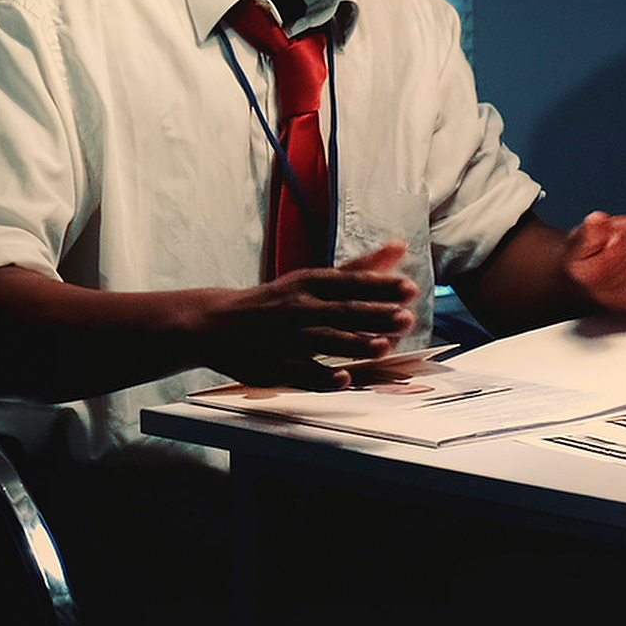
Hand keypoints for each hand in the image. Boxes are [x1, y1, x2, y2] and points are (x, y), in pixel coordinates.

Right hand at [189, 241, 416, 388]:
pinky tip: (344, 378)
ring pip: (325, 342)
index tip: (409, 288)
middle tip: (406, 317)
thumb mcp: (314, 279)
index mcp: (310, 284)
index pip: (351, 283)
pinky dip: (322, 376)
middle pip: (342, 312)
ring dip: (355, 345)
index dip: (381, 286)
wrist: (216, 322)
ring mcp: (287, 339)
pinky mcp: (275, 367)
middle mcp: (300, 308)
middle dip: (375, 315)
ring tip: (384, 346)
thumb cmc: (278, 299)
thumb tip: (401, 247)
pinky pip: (302, 373)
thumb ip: (360, 268)